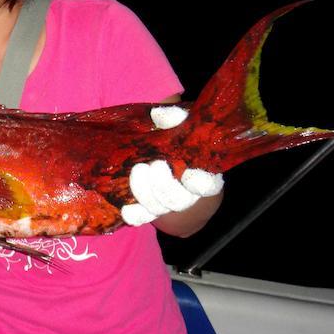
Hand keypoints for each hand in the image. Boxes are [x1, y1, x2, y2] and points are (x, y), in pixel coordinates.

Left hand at [121, 104, 223, 225]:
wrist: (164, 154)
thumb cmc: (176, 137)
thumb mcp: (179, 124)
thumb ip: (174, 117)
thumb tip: (159, 115)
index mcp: (202, 173)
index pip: (207, 186)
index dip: (198, 184)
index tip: (187, 172)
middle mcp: (187, 193)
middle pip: (179, 200)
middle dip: (164, 185)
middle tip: (154, 164)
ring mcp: (167, 202)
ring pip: (160, 208)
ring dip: (146, 193)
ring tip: (138, 170)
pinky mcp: (149, 207)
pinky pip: (142, 217)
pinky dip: (134, 214)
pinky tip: (126, 207)